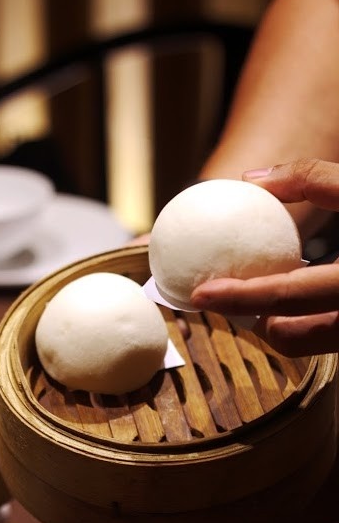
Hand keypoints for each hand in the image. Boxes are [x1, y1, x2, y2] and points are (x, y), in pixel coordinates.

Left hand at [190, 158, 338, 355]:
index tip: (202, 293)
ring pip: (302, 344)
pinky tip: (293, 295)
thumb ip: (314, 179)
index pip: (288, 295)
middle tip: (227, 294)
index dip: (241, 298)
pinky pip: (320, 338)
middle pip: (287, 336)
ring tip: (262, 291)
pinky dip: (301, 321)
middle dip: (252, 318)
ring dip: (276, 323)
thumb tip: (252, 179)